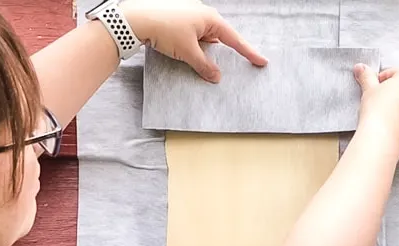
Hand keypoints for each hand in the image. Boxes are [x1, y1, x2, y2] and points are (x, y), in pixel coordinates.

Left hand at [120, 0, 267, 82]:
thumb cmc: (165, 29)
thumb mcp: (187, 52)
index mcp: (211, 19)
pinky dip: (192, 47)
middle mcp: (202, 14)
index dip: (249, 52)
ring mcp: (189, 15)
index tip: (262, 61)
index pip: (234, 39)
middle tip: (225, 67)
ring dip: (202, 51)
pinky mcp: (177, 19)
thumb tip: (216, 76)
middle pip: (219, 38)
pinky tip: (185, 54)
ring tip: (196, 62)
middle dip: (220, 53)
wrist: (136, 18)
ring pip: (203, 38)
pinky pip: (191, 36)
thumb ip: (204, 65)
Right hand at [353, 64, 398, 153]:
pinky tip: (396, 128)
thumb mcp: (368, 90)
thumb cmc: (376, 112)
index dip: (383, 80)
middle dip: (398, 94)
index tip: (376, 88)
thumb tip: (360, 68)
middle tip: (382, 103)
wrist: (381, 138)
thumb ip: (366, 76)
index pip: (397, 73)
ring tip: (389, 117)